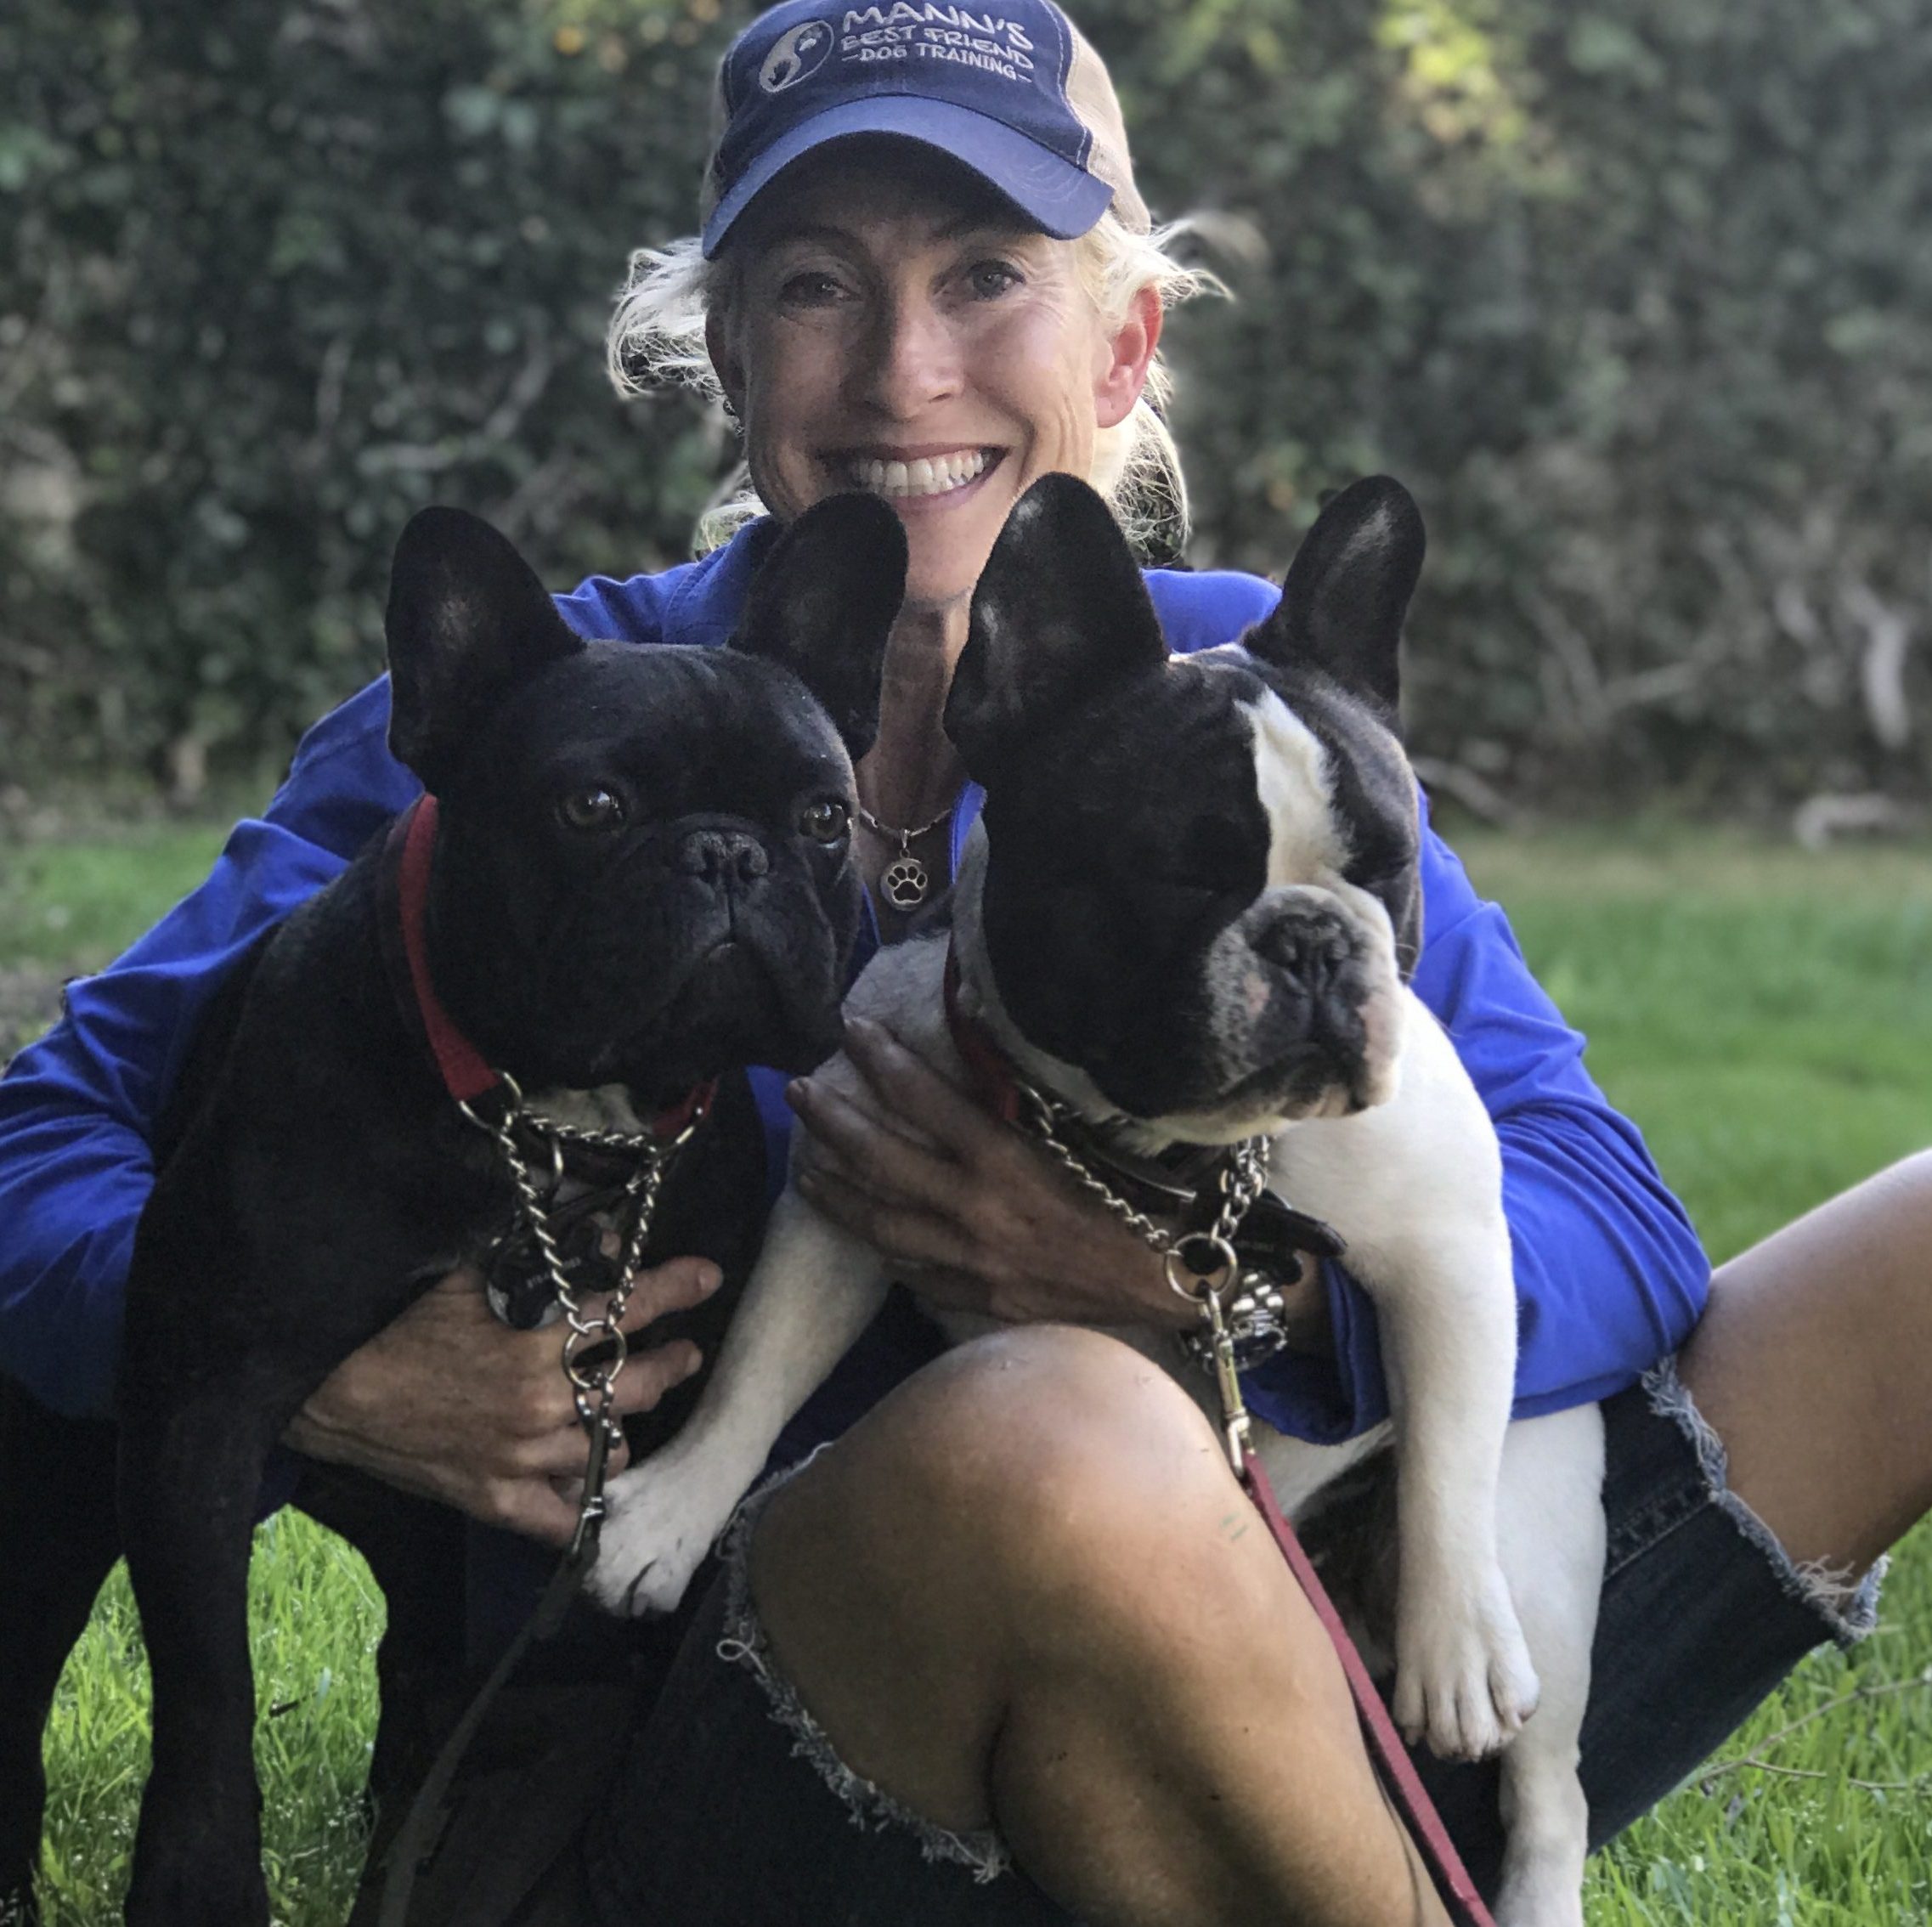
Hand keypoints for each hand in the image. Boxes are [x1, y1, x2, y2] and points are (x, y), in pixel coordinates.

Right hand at [284, 1257, 721, 1544]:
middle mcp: (539, 1409)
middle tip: (686, 1353)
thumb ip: (530, 1262)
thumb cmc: (394, 1326)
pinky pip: (559, 1520)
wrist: (330, 1392)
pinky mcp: (494, 1501)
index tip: (707, 1276)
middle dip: (668, 1365)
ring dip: (622, 1431)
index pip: (624, 1313)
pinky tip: (591, 1488)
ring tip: (627, 1417)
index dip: (671, 1289)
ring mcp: (520, 1462)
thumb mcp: (465, 1278)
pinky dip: (581, 1506)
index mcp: (534, 1347)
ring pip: (607, 1455)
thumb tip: (591, 1235)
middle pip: (632, 1389)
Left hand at [786, 1015, 1192, 1328]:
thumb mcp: (1074, 1134)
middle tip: (798, 1093)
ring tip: (805, 1166)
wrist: (1165, 1279)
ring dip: (835, 1191)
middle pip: (881, 1159)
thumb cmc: (1131, 1196)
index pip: (922, 1098)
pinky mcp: (976, 1295)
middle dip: (833, 1121)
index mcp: (1002, 1159)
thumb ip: (1016, 1104)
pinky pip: (912, 1270)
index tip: (851, 1028)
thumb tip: (970, 1050)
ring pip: (879, 1222)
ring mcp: (968, 1258)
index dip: (881, 1059)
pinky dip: (883, 1246)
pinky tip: (863, 1230)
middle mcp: (974, 1207)